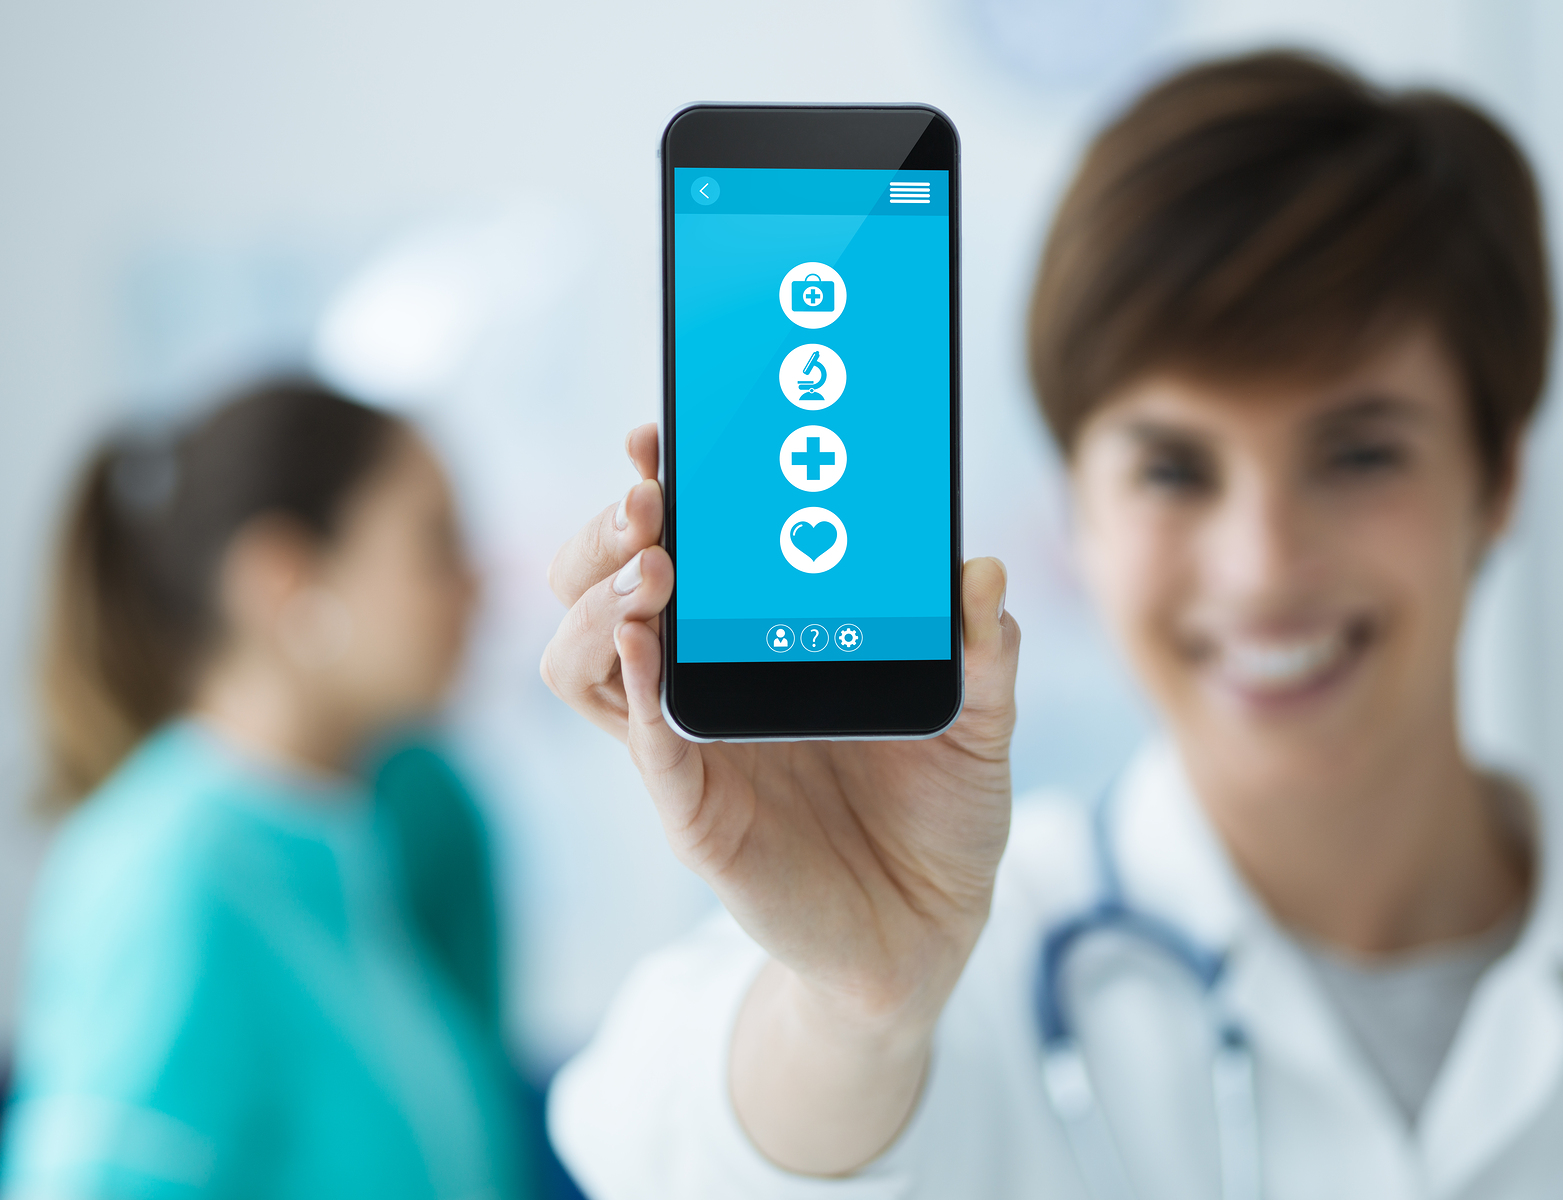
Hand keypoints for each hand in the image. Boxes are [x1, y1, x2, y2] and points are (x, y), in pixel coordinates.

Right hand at [543, 424, 1019, 1171]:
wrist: (931, 924)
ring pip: (582, 661)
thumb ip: (980, 649)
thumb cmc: (939, 805)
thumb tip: (979, 569)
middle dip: (603, 532)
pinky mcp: (696, 813)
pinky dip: (634, 690)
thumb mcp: (979, 716)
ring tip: (653, 563)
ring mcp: (689, 747)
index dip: (654, 486)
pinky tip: (646, 638)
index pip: (673, 548)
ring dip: (597, 600)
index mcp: (758, 640)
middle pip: (595, 589)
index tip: (662, 431)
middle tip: (649, 494)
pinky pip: (645, 746)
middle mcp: (704, 684)